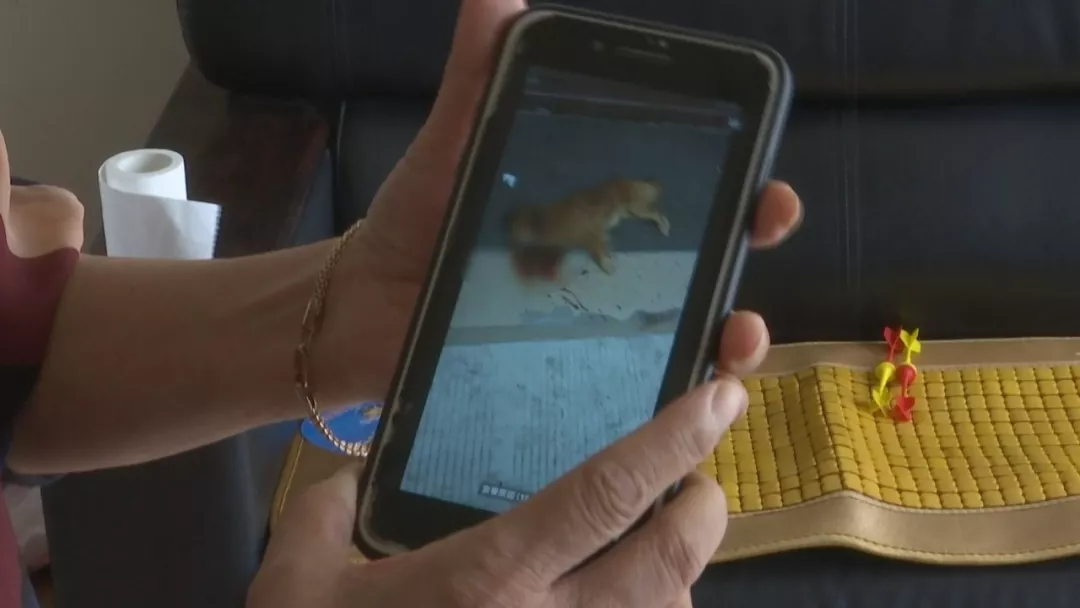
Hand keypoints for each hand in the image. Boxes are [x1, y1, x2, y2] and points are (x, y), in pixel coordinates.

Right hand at [249, 377, 748, 607]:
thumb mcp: (298, 581)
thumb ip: (327, 512)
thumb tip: (350, 479)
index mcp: (489, 577)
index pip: (605, 493)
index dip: (671, 441)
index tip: (719, 397)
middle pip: (669, 560)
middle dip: (703, 510)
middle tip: (698, 484)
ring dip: (679, 578)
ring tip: (657, 550)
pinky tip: (618, 604)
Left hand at [326, 0, 802, 402]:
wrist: (363, 307)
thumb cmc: (415, 222)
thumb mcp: (452, 147)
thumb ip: (478, 77)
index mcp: (591, 204)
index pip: (682, 191)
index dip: (736, 184)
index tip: (762, 183)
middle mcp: (605, 263)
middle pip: (701, 261)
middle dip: (747, 250)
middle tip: (762, 235)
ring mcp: (591, 324)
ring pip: (680, 330)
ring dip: (725, 335)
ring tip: (734, 334)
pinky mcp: (568, 375)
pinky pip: (629, 386)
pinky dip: (666, 398)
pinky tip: (679, 400)